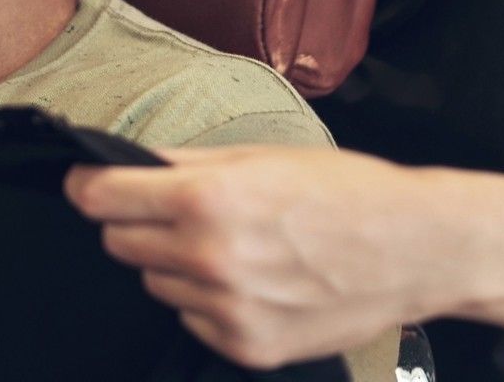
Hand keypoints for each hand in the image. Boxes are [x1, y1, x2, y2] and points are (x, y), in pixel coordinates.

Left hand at [66, 145, 467, 370]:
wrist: (415, 249)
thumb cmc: (344, 191)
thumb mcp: (259, 156)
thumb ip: (185, 164)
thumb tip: (127, 164)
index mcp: (206, 201)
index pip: (100, 197)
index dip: (88, 184)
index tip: (88, 181)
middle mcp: (208, 259)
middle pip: (119, 242)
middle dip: (136, 221)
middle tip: (177, 210)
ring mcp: (227, 310)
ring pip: (156, 283)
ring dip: (175, 262)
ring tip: (234, 244)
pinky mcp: (247, 347)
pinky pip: (193, 319)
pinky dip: (208, 300)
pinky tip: (254, 279)